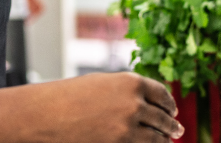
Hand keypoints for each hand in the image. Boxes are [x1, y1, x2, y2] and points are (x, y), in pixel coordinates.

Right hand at [0, 71, 182, 142]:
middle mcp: (133, 104)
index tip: (172, 109)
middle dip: (170, 124)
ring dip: (164, 137)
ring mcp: (127, 127)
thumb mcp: (98, 85)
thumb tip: (141, 100)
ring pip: (156, 135)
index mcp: (130, 82)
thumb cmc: (67, 98)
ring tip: (169, 138)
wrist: (43, 116)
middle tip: (177, 128)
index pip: (160, 92)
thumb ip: (123, 91)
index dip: (168, 102)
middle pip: (162, 116)